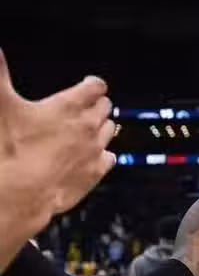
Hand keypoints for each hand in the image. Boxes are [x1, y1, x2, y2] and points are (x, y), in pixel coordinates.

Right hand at [0, 49, 115, 232]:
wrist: (22, 191)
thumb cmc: (12, 149)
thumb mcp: (2, 104)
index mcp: (69, 106)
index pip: (95, 86)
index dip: (92, 84)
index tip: (90, 84)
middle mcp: (88, 126)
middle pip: (105, 107)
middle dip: (98, 104)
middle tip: (89, 106)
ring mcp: (95, 150)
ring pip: (110, 131)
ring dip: (102, 127)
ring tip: (90, 128)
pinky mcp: (96, 172)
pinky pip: (110, 158)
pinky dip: (104, 154)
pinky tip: (94, 155)